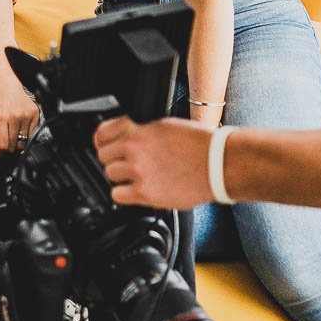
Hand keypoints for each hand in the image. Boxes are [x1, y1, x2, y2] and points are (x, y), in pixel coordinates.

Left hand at [0, 70, 38, 154]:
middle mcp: (15, 116)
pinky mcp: (35, 113)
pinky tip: (18, 127)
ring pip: (23, 142)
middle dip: (6, 151)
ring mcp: (26, 115)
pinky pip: (31, 134)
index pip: (3, 147)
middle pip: (14, 147)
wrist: (4, 83)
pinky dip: (25, 136)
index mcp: (0, 118)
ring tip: (9, 134)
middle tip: (2, 145)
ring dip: (16, 143)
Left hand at [94, 116, 216, 208]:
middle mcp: (135, 148)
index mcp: (139, 129)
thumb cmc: (200, 145)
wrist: (217, 163)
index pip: (102, 132)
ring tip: (136, 176)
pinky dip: (124, 193)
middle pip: (103, 155)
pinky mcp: (144, 192)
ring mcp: (138, 171)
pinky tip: (136, 189)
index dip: (103, 140)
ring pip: (110, 174)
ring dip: (120, 176)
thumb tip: (128, 136)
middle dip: (113, 159)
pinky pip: (117, 194)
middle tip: (125, 163)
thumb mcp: (166, 125)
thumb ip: (142, 130)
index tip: (105, 145)